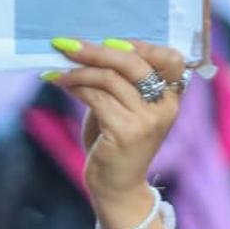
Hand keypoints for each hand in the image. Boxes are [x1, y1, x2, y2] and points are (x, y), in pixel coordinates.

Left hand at [44, 38, 186, 227]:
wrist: (117, 188)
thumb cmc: (116, 144)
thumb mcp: (125, 108)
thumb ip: (118, 82)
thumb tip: (86, 49)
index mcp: (172, 97)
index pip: (170, 58)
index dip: (140, 45)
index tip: (107, 40)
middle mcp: (165, 106)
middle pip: (132, 63)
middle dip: (95, 51)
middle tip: (67, 44)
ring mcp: (148, 120)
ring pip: (109, 79)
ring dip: (78, 71)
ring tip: (57, 69)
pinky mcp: (126, 131)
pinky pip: (95, 97)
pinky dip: (74, 87)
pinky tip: (60, 83)